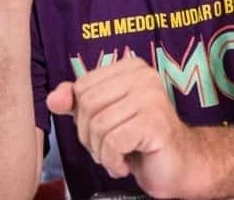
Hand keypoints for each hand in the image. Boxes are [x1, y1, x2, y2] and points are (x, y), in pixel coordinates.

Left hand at [46, 55, 203, 196]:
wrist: (180, 166)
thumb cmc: (139, 139)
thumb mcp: (103, 117)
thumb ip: (76, 103)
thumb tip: (53, 99)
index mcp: (130, 67)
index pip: (82, 86)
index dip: (83, 115)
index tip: (102, 129)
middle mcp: (143, 76)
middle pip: (88, 105)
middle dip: (90, 136)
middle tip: (109, 148)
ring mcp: (152, 98)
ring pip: (99, 126)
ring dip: (102, 152)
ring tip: (118, 157)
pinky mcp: (156, 123)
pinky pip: (113, 143)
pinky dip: (112, 162)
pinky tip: (125, 166)